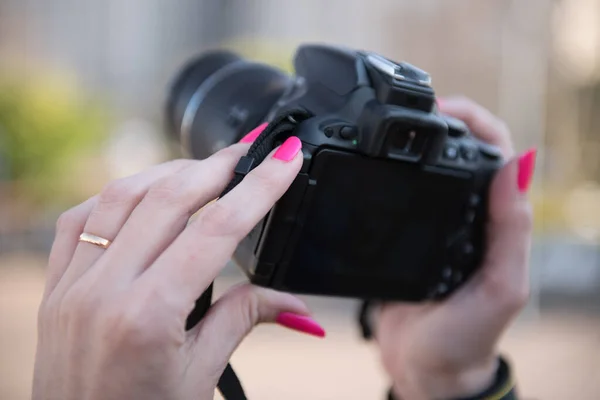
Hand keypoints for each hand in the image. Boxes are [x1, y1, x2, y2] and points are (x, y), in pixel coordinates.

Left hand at [32, 126, 324, 399]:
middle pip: (169, 198)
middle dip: (218, 166)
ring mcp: (73, 284)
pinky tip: (144, 193)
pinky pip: (80, 219)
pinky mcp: (56, 286)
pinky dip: (118, 195)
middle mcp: (104, 290)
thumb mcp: (201, 375)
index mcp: (149, 316)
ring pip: (122, 195)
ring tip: (206, 168)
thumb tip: (294, 303)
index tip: (286, 156)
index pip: (217, 230)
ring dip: (170, 172)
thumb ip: (243, 320)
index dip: (259, 186)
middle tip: (251, 150)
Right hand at [374, 97, 535, 398]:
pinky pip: (395, 198)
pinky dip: (387, 175)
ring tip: (391, 125)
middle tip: (411, 107)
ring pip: (426, 170)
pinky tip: (372, 166)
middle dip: (441, 119)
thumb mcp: (499, 287)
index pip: (494, 154)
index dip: (474, 121)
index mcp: (494, 222)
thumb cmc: (466, 336)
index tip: (442, 107)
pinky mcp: (400, 240)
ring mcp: (431, 227)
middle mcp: (465, 217)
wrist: (422, 368)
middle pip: (460, 151)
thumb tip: (517, 164)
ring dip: (415, 142)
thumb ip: (510, 230)